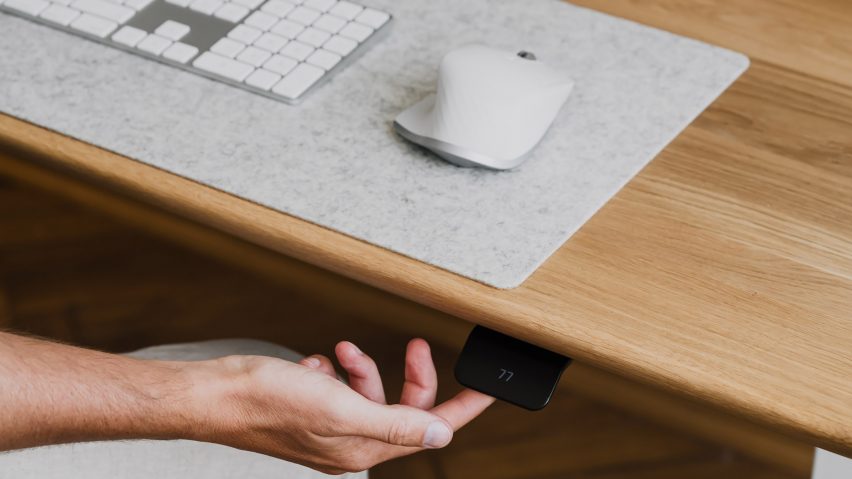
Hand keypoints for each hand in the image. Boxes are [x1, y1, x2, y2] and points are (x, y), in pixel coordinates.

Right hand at [186, 339, 493, 473]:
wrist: (216, 393)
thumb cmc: (268, 402)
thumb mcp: (341, 408)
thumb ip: (395, 423)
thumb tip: (440, 437)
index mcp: (362, 448)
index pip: (431, 429)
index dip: (463, 407)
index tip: (487, 389)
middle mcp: (349, 442)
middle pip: (403, 408)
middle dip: (410, 374)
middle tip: (417, 344)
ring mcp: (329, 427)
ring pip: (370, 393)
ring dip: (363, 367)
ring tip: (342, 352)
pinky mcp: (311, 410)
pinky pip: (341, 387)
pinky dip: (334, 370)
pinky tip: (315, 364)